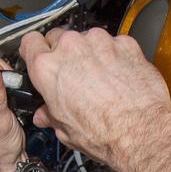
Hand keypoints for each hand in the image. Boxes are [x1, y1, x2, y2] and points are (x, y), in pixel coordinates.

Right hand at [19, 28, 170, 166]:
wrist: (140, 132)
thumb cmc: (103, 133)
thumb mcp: (65, 129)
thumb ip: (50, 114)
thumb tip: (46, 115)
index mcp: (48, 67)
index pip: (30, 43)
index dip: (34, 51)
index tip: (39, 56)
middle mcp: (71, 48)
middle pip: (59, 38)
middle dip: (64, 54)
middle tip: (73, 76)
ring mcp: (99, 42)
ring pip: (88, 39)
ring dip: (91, 54)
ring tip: (101, 80)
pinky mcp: (124, 43)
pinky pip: (114, 44)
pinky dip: (115, 56)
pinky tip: (119, 77)